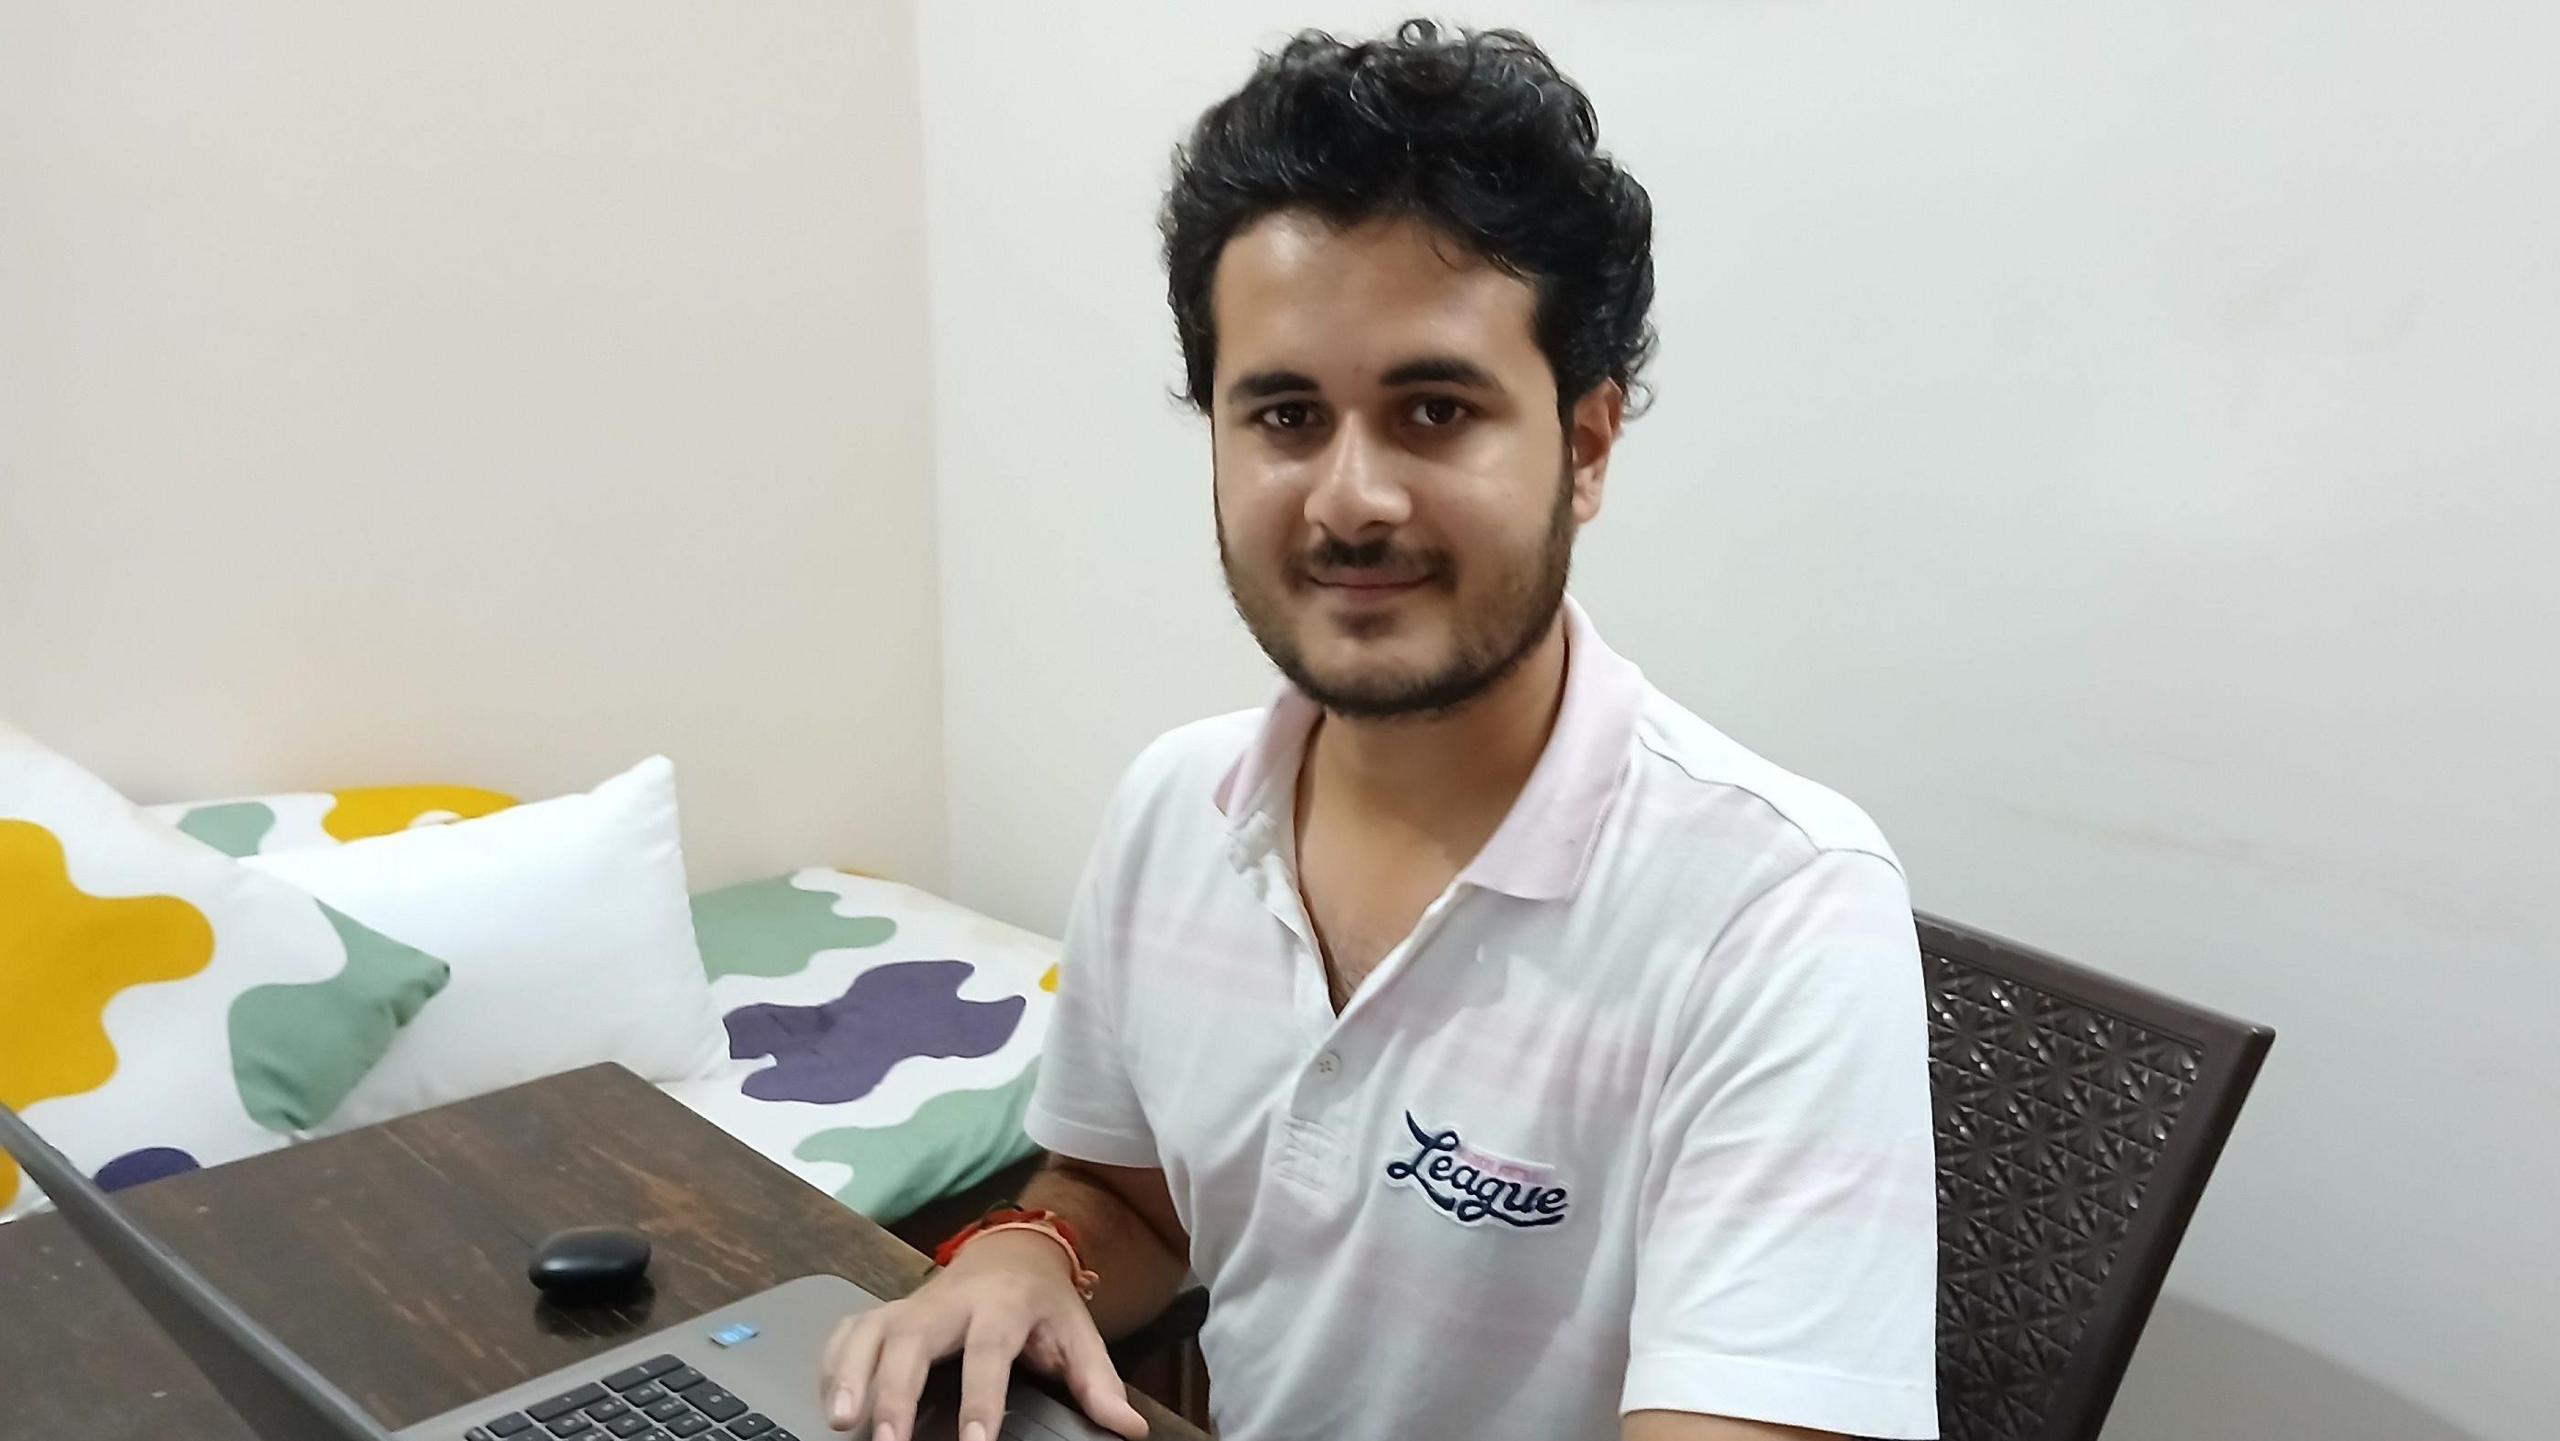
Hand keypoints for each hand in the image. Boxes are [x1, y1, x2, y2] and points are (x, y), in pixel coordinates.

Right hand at [819, 1231, 1149, 1440]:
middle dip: (894, 1391)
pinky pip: (849, 1330)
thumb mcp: (1078, 1334)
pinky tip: (829, 1401)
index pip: (988, 1353)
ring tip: (841, 1422)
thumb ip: (1098, 1383)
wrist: (1013, 1252)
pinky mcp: (887, 1311)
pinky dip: (832, 1363)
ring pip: (870, 1332)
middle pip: (913, 1340)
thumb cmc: (1043, 1304)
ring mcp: (912, 1304)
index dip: (980, 1399)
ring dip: (850, 1375)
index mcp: (1002, 1306)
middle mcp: (949, 1301)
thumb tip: (1128, 1429)